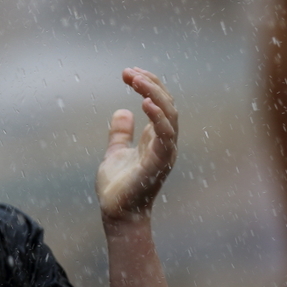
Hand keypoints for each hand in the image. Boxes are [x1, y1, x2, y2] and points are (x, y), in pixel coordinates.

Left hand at [95, 67, 177, 221]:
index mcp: (156, 139)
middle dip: (151, 84)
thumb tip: (121, 111)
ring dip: (155, 94)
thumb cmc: (119, 188)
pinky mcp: (158, 164)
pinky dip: (159, 117)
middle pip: (167, 104)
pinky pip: (165, 136)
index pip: (160, 103)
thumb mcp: (116, 152)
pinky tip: (145, 102)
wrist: (116, 214)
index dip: (148, 84)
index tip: (129, 72)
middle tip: (128, 72)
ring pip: (170, 116)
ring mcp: (164, 153)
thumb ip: (121, 134)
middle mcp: (164, 144)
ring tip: (136, 80)